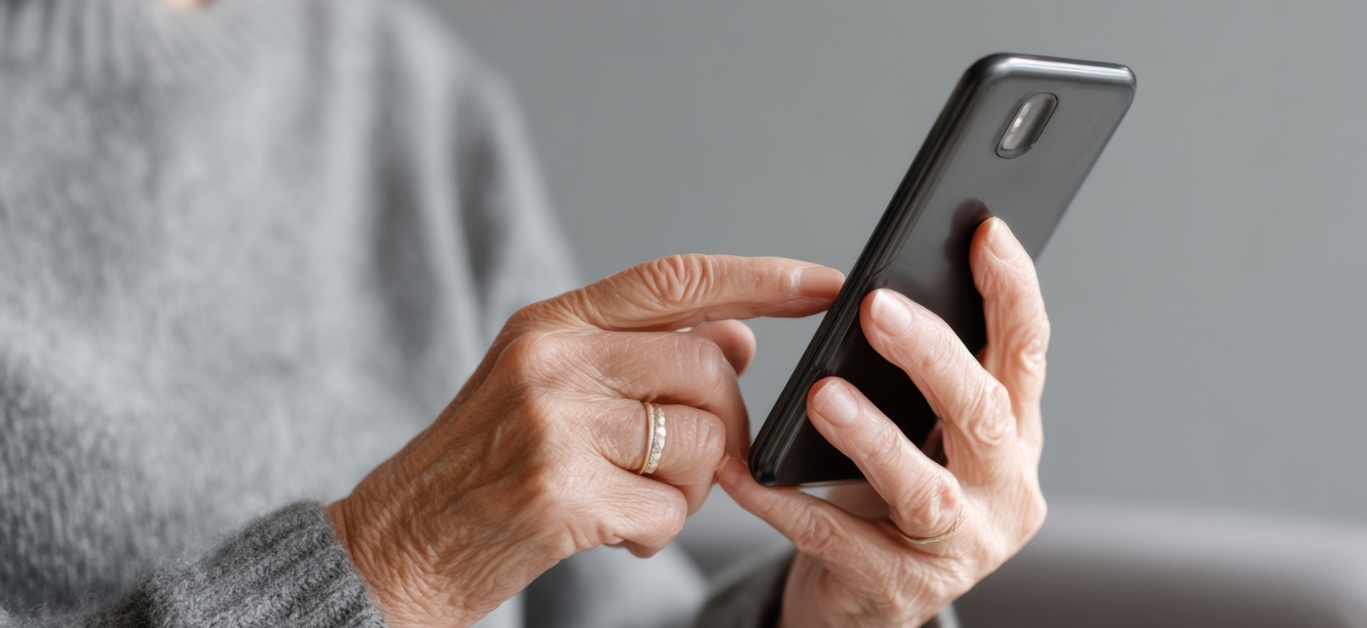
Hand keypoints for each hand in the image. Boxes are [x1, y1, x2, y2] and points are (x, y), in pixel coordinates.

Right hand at [324, 255, 842, 627]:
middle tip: (693, 461)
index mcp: (551, 321)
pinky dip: (658, 532)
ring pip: (701, 443)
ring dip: (690, 487)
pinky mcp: (559, 493)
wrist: (401, 543)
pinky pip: (670, 510)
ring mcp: (552, 424)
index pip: (675, 279)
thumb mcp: (553, 385)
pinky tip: (614, 531)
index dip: (760, 278)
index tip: (827, 284)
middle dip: (726, 424)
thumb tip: (740, 336)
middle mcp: (550, 359)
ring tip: (631, 498)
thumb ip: (641, 354)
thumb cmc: (486, 464)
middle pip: (707, 370)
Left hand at [719, 217, 1049, 627]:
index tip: (984, 232)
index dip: (1012, 290)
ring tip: (823, 395)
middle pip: (984, 414)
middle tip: (877, 307)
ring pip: (926, 490)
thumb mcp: (920, 428)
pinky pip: (841, 541)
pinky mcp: (900, 589)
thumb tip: (879, 289)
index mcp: (1013, 433)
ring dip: (874, 438)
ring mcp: (960, 547)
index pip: (1027, 351)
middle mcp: (1004, 490)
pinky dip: (789, 504)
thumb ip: (919, 371)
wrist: (865, 597)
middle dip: (934, 356)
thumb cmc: (887, 494)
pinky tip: (746, 472)